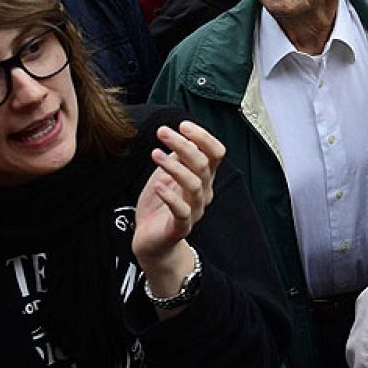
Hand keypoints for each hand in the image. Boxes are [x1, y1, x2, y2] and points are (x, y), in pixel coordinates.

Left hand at [132, 121, 223, 269]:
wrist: (151, 242)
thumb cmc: (159, 205)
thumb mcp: (167, 175)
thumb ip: (177, 158)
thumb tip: (182, 135)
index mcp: (203, 178)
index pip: (215, 153)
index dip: (203, 137)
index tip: (183, 125)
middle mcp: (203, 193)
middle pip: (203, 164)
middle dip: (184, 145)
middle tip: (162, 132)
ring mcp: (194, 210)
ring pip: (194, 184)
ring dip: (174, 166)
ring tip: (154, 154)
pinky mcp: (180, 227)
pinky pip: (181, 211)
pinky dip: (170, 197)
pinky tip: (157, 186)